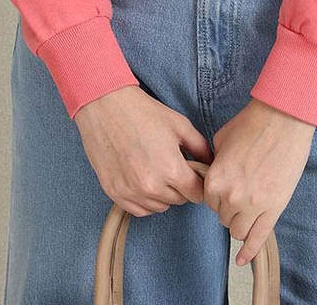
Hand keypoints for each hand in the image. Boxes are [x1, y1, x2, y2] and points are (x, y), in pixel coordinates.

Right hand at [74, 85, 214, 216]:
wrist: (105, 106)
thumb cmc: (142, 112)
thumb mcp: (179, 124)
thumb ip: (200, 147)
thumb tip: (210, 163)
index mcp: (171, 169)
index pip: (197, 194)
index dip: (198, 183)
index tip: (195, 174)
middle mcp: (151, 186)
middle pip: (179, 200)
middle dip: (181, 186)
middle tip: (174, 166)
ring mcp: (131, 191)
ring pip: (159, 207)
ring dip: (163, 194)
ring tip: (157, 170)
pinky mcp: (114, 193)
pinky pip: (139, 210)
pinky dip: (145, 200)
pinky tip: (144, 181)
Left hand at [203, 98, 315, 265]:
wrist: (282, 119)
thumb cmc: (252, 124)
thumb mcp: (221, 140)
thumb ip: (214, 163)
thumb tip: (212, 173)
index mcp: (215, 179)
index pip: (208, 201)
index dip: (216, 194)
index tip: (224, 187)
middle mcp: (231, 196)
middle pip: (223, 217)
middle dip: (228, 207)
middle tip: (239, 192)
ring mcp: (254, 205)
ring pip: (238, 230)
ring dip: (240, 222)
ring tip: (246, 208)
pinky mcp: (274, 208)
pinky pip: (258, 238)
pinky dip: (248, 252)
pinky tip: (242, 260)